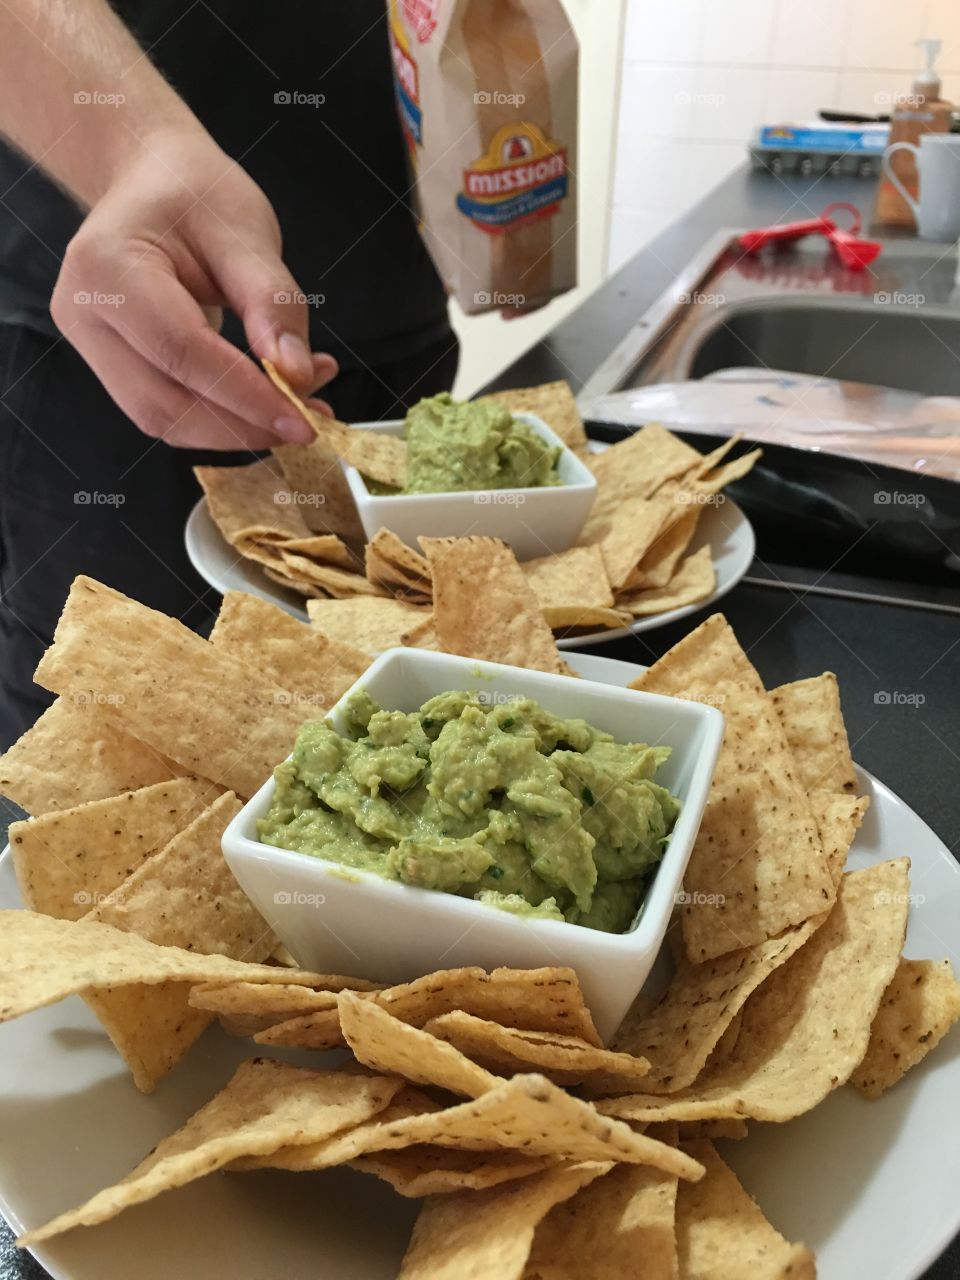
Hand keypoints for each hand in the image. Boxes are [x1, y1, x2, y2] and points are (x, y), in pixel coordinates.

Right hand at [50, 128, 332, 448]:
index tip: (305, 421)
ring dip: (237, 429)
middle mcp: (85, 315)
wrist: (151, 182)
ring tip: (299, 408)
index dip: (247, 395)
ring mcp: (92, 348)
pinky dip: (223, 419)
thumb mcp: (246, 231)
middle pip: (168, 403)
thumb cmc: (194, 194)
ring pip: (167, 421)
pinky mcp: (112, 369)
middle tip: (311, 419)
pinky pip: (170, 412)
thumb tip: (296, 376)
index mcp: (107, 268)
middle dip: (245, 425)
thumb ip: (272, 304)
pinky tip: (268, 403)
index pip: (182, 352)